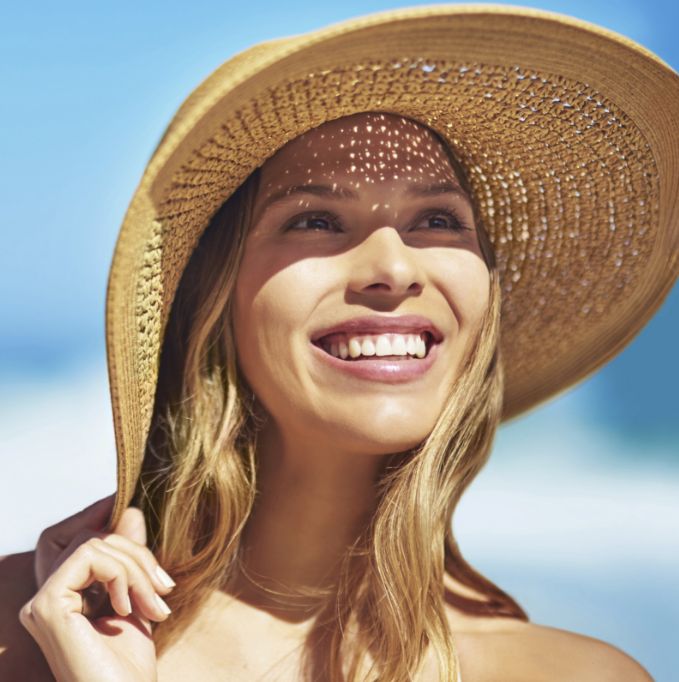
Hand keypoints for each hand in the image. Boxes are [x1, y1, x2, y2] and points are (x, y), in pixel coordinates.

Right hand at [19, 501, 174, 681]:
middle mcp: (47, 598)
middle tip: (164, 595)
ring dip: (136, 569)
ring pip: (95, 544)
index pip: (98, 544)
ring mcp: (42, 603)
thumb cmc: (130, 665)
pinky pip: (89, 556)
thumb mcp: (136, 600)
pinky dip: (120, 574)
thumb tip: (131, 513)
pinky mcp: (46, 605)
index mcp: (65, 597)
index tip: (164, 584)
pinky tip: (127, 610)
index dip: (135, 552)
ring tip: (153, 606)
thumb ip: (129, 559)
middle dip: (140, 560)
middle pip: (97, 539)